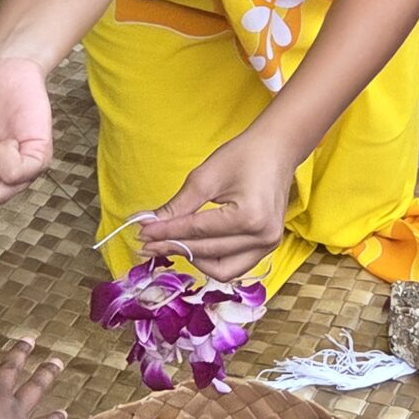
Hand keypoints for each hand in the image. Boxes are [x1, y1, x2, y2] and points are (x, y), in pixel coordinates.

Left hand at [138, 130, 296, 282]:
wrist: (277, 149)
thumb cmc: (243, 155)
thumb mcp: (206, 177)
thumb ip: (178, 206)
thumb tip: (149, 225)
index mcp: (249, 217)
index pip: (197, 231)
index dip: (165, 233)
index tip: (141, 233)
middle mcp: (263, 237)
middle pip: (207, 251)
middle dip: (174, 246)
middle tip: (147, 242)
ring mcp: (269, 245)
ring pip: (222, 269)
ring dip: (194, 260)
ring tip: (171, 245)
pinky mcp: (268, 246)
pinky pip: (235, 265)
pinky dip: (212, 259)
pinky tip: (194, 247)